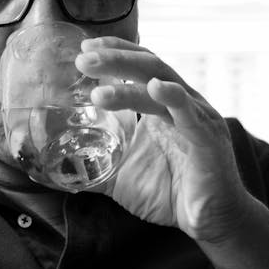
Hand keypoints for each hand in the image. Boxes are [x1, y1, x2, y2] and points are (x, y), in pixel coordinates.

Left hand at [76, 37, 259, 241]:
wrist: (211, 221)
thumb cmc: (172, 194)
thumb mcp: (122, 178)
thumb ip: (93, 168)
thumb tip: (57, 170)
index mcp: (162, 106)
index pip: (139, 67)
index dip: (115, 52)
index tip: (85, 47)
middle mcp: (182, 104)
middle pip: (147, 67)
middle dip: (115, 60)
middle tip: (83, 58)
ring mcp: (197, 118)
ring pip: (162, 86)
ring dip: (129, 83)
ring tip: (98, 92)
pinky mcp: (208, 140)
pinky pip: (190, 114)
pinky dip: (173, 97)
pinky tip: (155, 88)